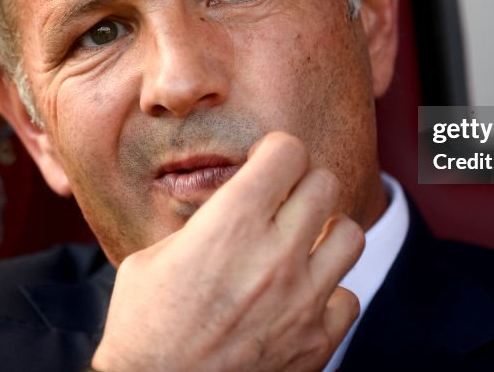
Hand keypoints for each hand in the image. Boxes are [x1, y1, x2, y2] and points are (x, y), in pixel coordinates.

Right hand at [90, 132, 364, 371]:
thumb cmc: (143, 332)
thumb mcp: (152, 260)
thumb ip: (201, 225)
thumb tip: (228, 205)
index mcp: (229, 224)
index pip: (287, 152)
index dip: (275, 152)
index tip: (265, 164)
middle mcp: (274, 255)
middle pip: (324, 184)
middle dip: (302, 186)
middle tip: (284, 202)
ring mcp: (302, 300)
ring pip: (351, 235)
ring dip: (327, 235)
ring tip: (303, 246)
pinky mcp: (316, 341)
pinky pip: (348, 297)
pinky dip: (329, 296)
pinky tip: (301, 300)